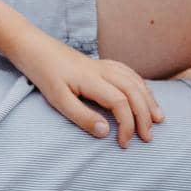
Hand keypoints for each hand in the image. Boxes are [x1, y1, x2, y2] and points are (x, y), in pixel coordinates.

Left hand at [10, 34, 163, 147]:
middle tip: (148, 137)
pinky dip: (141, 84)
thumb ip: (82, 117)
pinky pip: (128, 71)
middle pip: (134, 91)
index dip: (128, 124)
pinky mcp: (99, 62)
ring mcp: (102, 64)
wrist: (33, 46)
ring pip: (134, 80)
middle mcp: (102, 70)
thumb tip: (107, 132)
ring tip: (158, 118)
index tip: (124, 143)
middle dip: (145, 115)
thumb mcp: (58, 100)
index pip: (121, 102)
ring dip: (148, 99)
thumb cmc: (43, 74)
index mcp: (91, 80)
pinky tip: (145, 93)